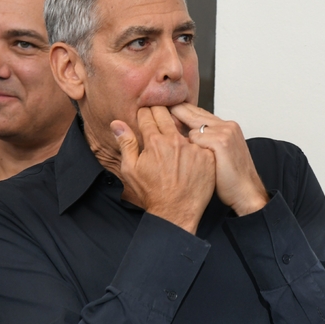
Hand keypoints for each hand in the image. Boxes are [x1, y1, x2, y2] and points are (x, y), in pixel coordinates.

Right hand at [112, 106, 215, 233]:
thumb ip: (125, 143)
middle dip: (161, 112)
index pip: (148, 115)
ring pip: (185, 127)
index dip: (145, 112)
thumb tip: (116, 124)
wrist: (176, 212)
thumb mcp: (131, 170)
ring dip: (179, 127)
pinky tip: (189, 152)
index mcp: (155, 142)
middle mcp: (175, 141)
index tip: (145, 112)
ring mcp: (193, 148)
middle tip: (158, 113)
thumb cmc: (153, 193)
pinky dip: (195, 143)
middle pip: (167, 115)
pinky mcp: (207, 156)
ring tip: (175, 135)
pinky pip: (201, 142)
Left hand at [169, 103, 268, 215]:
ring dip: (184, 140)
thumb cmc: (230, 178)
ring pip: (192, 128)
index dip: (182, 113)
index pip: (199, 113)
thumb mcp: (218, 154)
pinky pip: (195, 139)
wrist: (246, 192)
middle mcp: (227, 126)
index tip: (166, 111)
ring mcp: (225, 132)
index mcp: (227, 127)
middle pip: (194, 113)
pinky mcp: (221, 142)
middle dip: (175, 113)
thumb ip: (206, 141)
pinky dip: (190, 149)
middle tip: (159, 112)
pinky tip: (189, 160)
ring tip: (177, 151)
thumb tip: (184, 135)